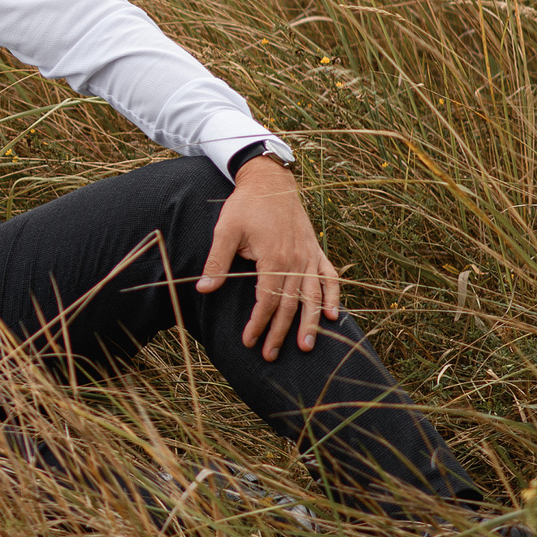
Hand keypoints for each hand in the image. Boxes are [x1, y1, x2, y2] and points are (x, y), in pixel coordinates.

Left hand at [194, 159, 342, 360]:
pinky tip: (333, 316)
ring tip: (307, 347)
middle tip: (271, 356)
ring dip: (310, 323)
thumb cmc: (245, 205)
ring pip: (313, 296)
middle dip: (280, 332)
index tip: (249, 341)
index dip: (258, 323)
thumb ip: (217, 261)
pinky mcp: (316, 251)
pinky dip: (332, 297)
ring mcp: (310, 256)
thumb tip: (204, 288)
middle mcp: (297, 261)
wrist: (270, 181)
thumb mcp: (226, 230)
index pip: (267, 300)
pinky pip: (330, 278)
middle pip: (290, 305)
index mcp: (274, 258)